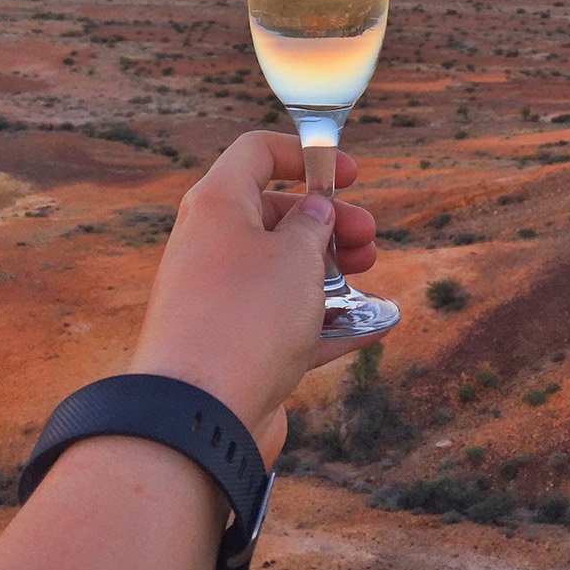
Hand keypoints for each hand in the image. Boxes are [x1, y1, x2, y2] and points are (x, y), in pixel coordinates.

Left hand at [127, 131, 388, 463]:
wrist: (197, 415)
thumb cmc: (247, 317)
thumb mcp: (295, 254)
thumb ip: (313, 224)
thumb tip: (313, 212)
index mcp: (216, 205)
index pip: (256, 153)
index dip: (304, 155)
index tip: (349, 174)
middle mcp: (210, 246)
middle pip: (274, 215)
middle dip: (329, 222)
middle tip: (369, 238)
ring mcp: (218, 299)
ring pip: (281, 270)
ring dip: (331, 269)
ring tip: (370, 275)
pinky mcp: (232, 347)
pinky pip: (285, 322)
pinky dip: (327, 320)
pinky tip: (372, 325)